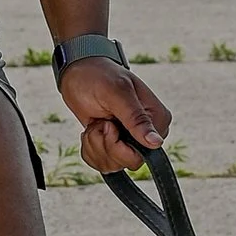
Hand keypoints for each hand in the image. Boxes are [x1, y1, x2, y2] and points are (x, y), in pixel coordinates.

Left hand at [57, 53, 173, 177]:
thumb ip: (136, 119)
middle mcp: (146, 133)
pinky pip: (102, 163)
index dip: (121, 146)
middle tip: (100, 123)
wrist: (78, 71)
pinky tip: (91, 129)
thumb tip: (156, 142)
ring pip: (113, 165)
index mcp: (157, 119)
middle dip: (105, 146)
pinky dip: (90, 149)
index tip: (109, 125)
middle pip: (129, 162)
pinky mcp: (114, 145)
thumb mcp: (117, 93)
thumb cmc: (99, 75)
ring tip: (95, 122)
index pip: (146, 153)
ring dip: (95, 145)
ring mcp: (130, 140)